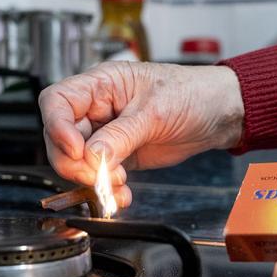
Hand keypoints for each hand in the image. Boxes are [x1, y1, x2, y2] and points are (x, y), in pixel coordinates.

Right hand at [38, 61, 243, 206]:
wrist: (219, 114)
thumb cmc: (192, 93)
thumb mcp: (155, 112)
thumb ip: (120, 135)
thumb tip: (91, 156)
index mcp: (101, 84)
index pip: (57, 101)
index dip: (57, 127)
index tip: (76, 150)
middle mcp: (98, 108)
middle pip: (61, 137)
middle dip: (75, 162)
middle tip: (97, 175)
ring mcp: (107, 133)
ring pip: (78, 161)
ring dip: (93, 179)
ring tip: (118, 183)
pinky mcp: (119, 154)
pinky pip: (99, 174)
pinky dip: (107, 188)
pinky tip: (123, 192)